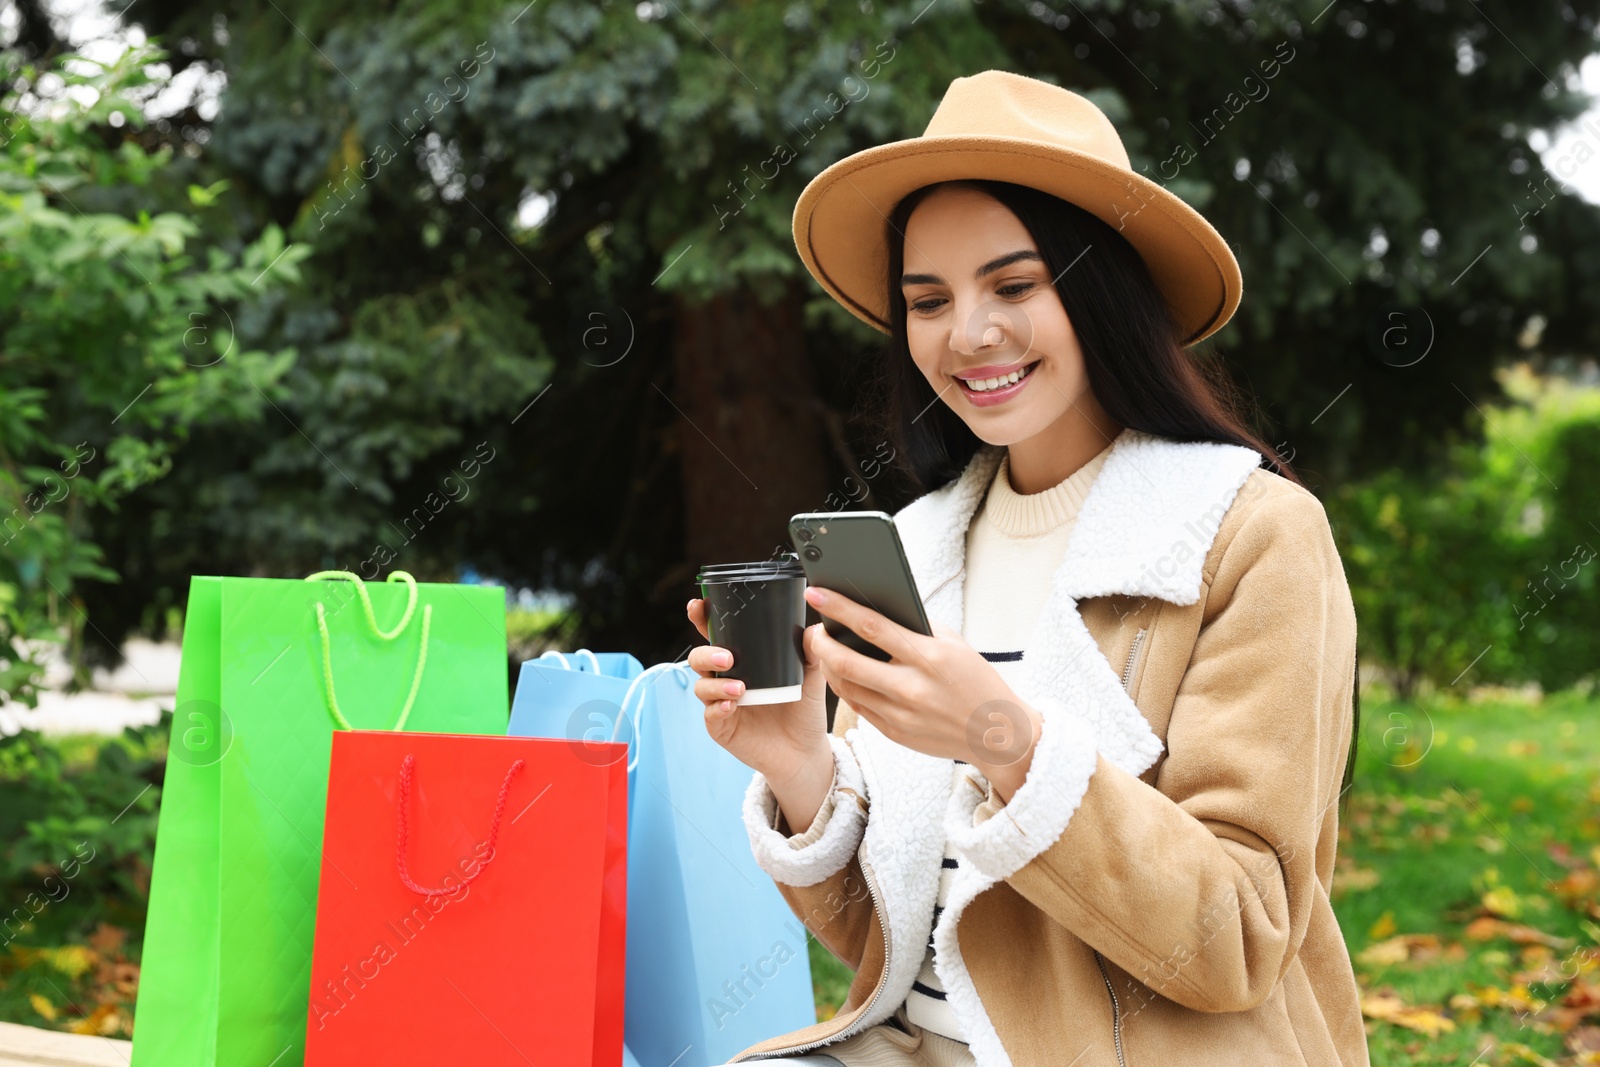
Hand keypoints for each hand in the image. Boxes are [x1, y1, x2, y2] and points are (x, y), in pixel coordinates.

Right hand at [685, 598, 834, 830]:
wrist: (806, 751)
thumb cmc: (804, 711)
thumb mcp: (811, 678)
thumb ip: (811, 652)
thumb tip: (816, 627)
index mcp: (743, 660)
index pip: (717, 635)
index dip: (702, 619)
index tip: (698, 606)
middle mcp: (726, 678)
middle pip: (700, 658)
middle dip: (707, 653)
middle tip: (728, 657)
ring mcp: (721, 703)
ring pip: (701, 686)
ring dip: (715, 683)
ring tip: (740, 688)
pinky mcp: (722, 728)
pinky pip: (709, 715)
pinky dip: (717, 708)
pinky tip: (731, 705)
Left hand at [803, 585, 1040, 800]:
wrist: (997, 733)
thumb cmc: (975, 681)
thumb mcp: (954, 644)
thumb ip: (916, 629)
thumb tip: (875, 610)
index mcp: (929, 656)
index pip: (872, 627)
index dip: (839, 609)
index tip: (817, 594)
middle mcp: (912, 686)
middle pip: (846, 662)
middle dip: (820, 642)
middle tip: (813, 630)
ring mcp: (901, 713)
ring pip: (845, 686)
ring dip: (828, 665)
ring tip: (825, 650)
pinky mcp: (895, 733)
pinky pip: (858, 706)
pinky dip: (846, 686)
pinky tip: (843, 673)